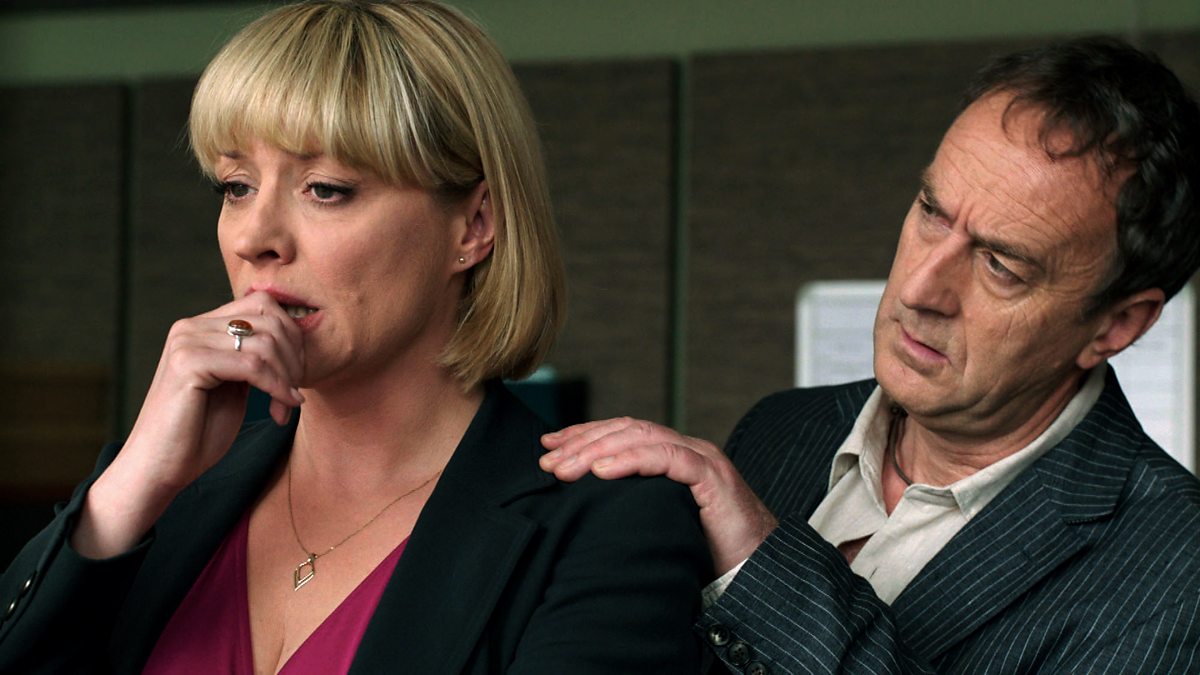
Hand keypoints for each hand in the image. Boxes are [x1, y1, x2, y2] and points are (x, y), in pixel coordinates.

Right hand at [72, 291, 304, 557]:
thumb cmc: (197, 432)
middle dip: (294, 358)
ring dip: (287, 377)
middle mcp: (191, 327)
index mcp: (201, 326)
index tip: (297, 375)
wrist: (159, 468)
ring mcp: (186, 342)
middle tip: (295, 392)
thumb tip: (294, 340)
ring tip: (285, 406)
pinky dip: (276, 388)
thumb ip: (253, 359)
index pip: (263, 304)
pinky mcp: (187, 364)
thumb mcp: (234, 386)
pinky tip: (280, 410)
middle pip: (269, 319)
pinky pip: (253, 366)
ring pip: (265, 343)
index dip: (292, 337)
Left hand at [541, 418, 777, 574]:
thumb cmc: (710, 556)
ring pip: (643, 437)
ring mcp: (702, 460)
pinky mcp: (713, 477)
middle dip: (583, 440)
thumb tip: (581, 513)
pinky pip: (668, 457)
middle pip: (627, 429)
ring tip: (565, 467)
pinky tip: (602, 471)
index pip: (623, 434)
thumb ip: (632, 509)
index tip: (550, 447)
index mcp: (675, 458)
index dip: (585, 436)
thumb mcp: (659, 526)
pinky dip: (632, 460)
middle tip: (547, 459)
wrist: (758, 575)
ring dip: (598, 449)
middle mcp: (688, 451)